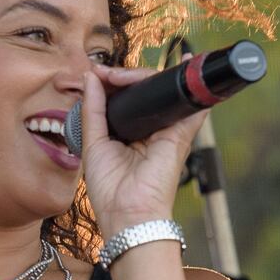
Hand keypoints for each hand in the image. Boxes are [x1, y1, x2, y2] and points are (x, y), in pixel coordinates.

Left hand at [77, 62, 209, 233]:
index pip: (124, 100)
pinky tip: (178, 65)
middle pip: (141, 92)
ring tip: (116, 74)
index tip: (94, 74)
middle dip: (122, 77)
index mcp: (128, 134)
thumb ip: (92, 110)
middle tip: (102, 73)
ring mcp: (166, 130)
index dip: (111, 83)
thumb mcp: (93, 144)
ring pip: (159, 92)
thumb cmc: (111, 190)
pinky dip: (184, 83)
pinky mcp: (181, 133)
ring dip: (139, 76)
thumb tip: (92, 78)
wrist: (128, 214)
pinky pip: (188, 103)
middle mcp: (149, 130)